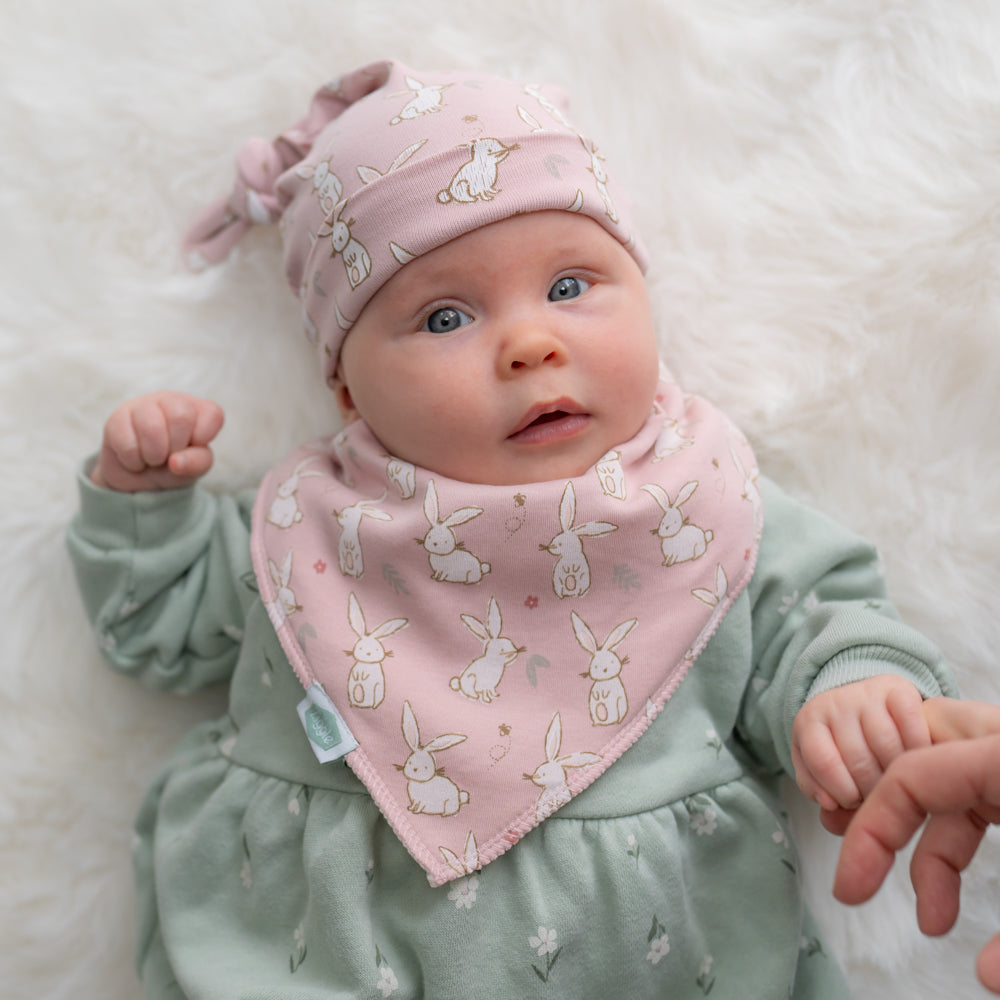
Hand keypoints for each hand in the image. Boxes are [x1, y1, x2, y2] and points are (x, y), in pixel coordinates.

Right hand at [91, 391, 224, 491]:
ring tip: (152, 458)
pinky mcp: (118, 418)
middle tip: (169, 455)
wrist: (137, 477)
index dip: (203, 438)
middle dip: (175, 447)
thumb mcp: (194, 468)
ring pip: (152, 427)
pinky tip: (134, 457)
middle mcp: (173, 400)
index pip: (213, 414)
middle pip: (182, 416)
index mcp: (199, 410)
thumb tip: (175, 462)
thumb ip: (197, 463)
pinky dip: (133, 460)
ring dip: (153, 455)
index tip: (192, 447)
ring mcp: (143, 405)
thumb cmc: (174, 466)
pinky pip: (127, 442)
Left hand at [791, 675, 928, 834]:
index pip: (821, 761)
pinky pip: (912, 723)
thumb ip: (824, 796)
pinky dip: (919, 748)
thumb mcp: (827, 772)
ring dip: (899, 774)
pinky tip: (920, 762)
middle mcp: (835, 702)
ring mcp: (866, 693)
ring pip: (886, 745)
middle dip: (872, 789)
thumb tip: (830, 807)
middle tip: (882, 797)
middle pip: (857, 759)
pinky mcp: (899, 688)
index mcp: (809, 722)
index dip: (840, 791)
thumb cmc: (848, 753)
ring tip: (901, 783)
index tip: (852, 803)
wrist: (875, 708)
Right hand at [832, 724, 999, 993]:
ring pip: (950, 801)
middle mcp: (997, 749)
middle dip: (883, 838)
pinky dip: (959, 854)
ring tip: (931, 922)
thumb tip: (986, 974)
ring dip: (931, 861)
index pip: (908, 775)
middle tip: (854, 892)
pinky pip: (976, 811)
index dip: (870, 832)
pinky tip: (954, 903)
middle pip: (918, 779)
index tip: (851, 888)